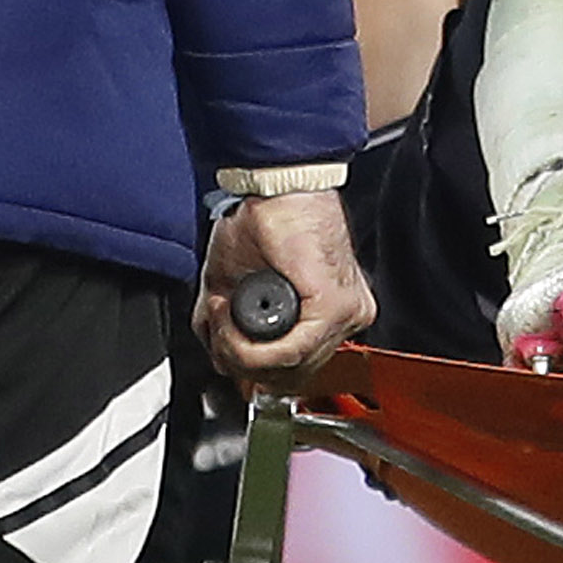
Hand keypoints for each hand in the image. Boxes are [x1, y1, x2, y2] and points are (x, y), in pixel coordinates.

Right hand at [204, 187, 371, 383]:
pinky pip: (289, 351)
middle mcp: (344, 318)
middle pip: (292, 375)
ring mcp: (344, 314)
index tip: (224, 352)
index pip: (296, 370)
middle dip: (242, 362)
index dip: (252, 369)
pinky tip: (232, 319)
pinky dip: (250, 343)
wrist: (272, 187)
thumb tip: (226, 366)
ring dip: (240, 350)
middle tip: (217, 331)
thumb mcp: (235, 293)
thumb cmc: (259, 226)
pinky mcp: (334, 307)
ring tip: (221, 317)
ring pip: (288, 368)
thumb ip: (234, 335)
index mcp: (328, 315)